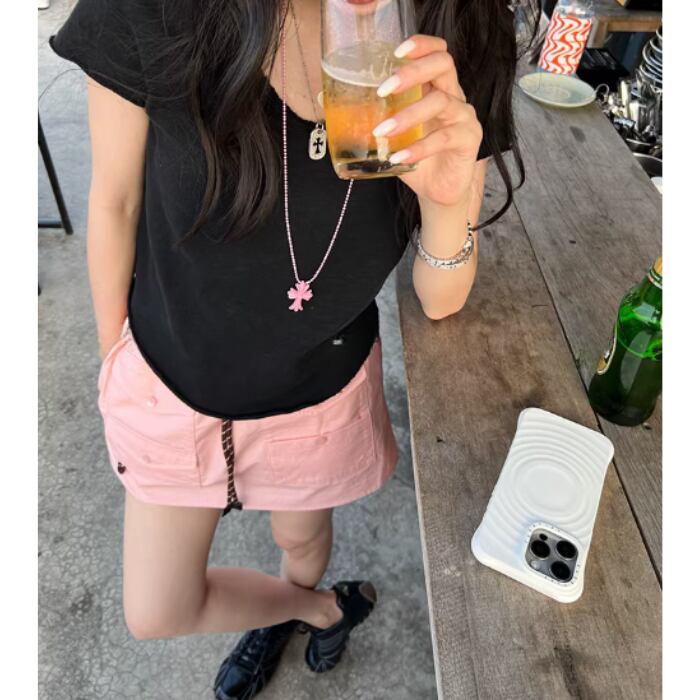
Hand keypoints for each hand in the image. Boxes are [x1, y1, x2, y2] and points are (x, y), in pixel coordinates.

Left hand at [372, 34, 482, 208]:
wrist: (437, 192)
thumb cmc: (415, 158)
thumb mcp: (390, 135)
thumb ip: (367, 117)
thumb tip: (326, 101)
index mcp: (436, 88)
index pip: (437, 53)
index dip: (421, 45)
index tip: (396, 52)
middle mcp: (454, 96)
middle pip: (443, 65)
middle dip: (412, 72)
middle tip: (384, 89)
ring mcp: (463, 117)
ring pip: (441, 102)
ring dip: (408, 115)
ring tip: (382, 131)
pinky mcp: (469, 141)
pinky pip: (443, 138)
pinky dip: (418, 147)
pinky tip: (398, 155)